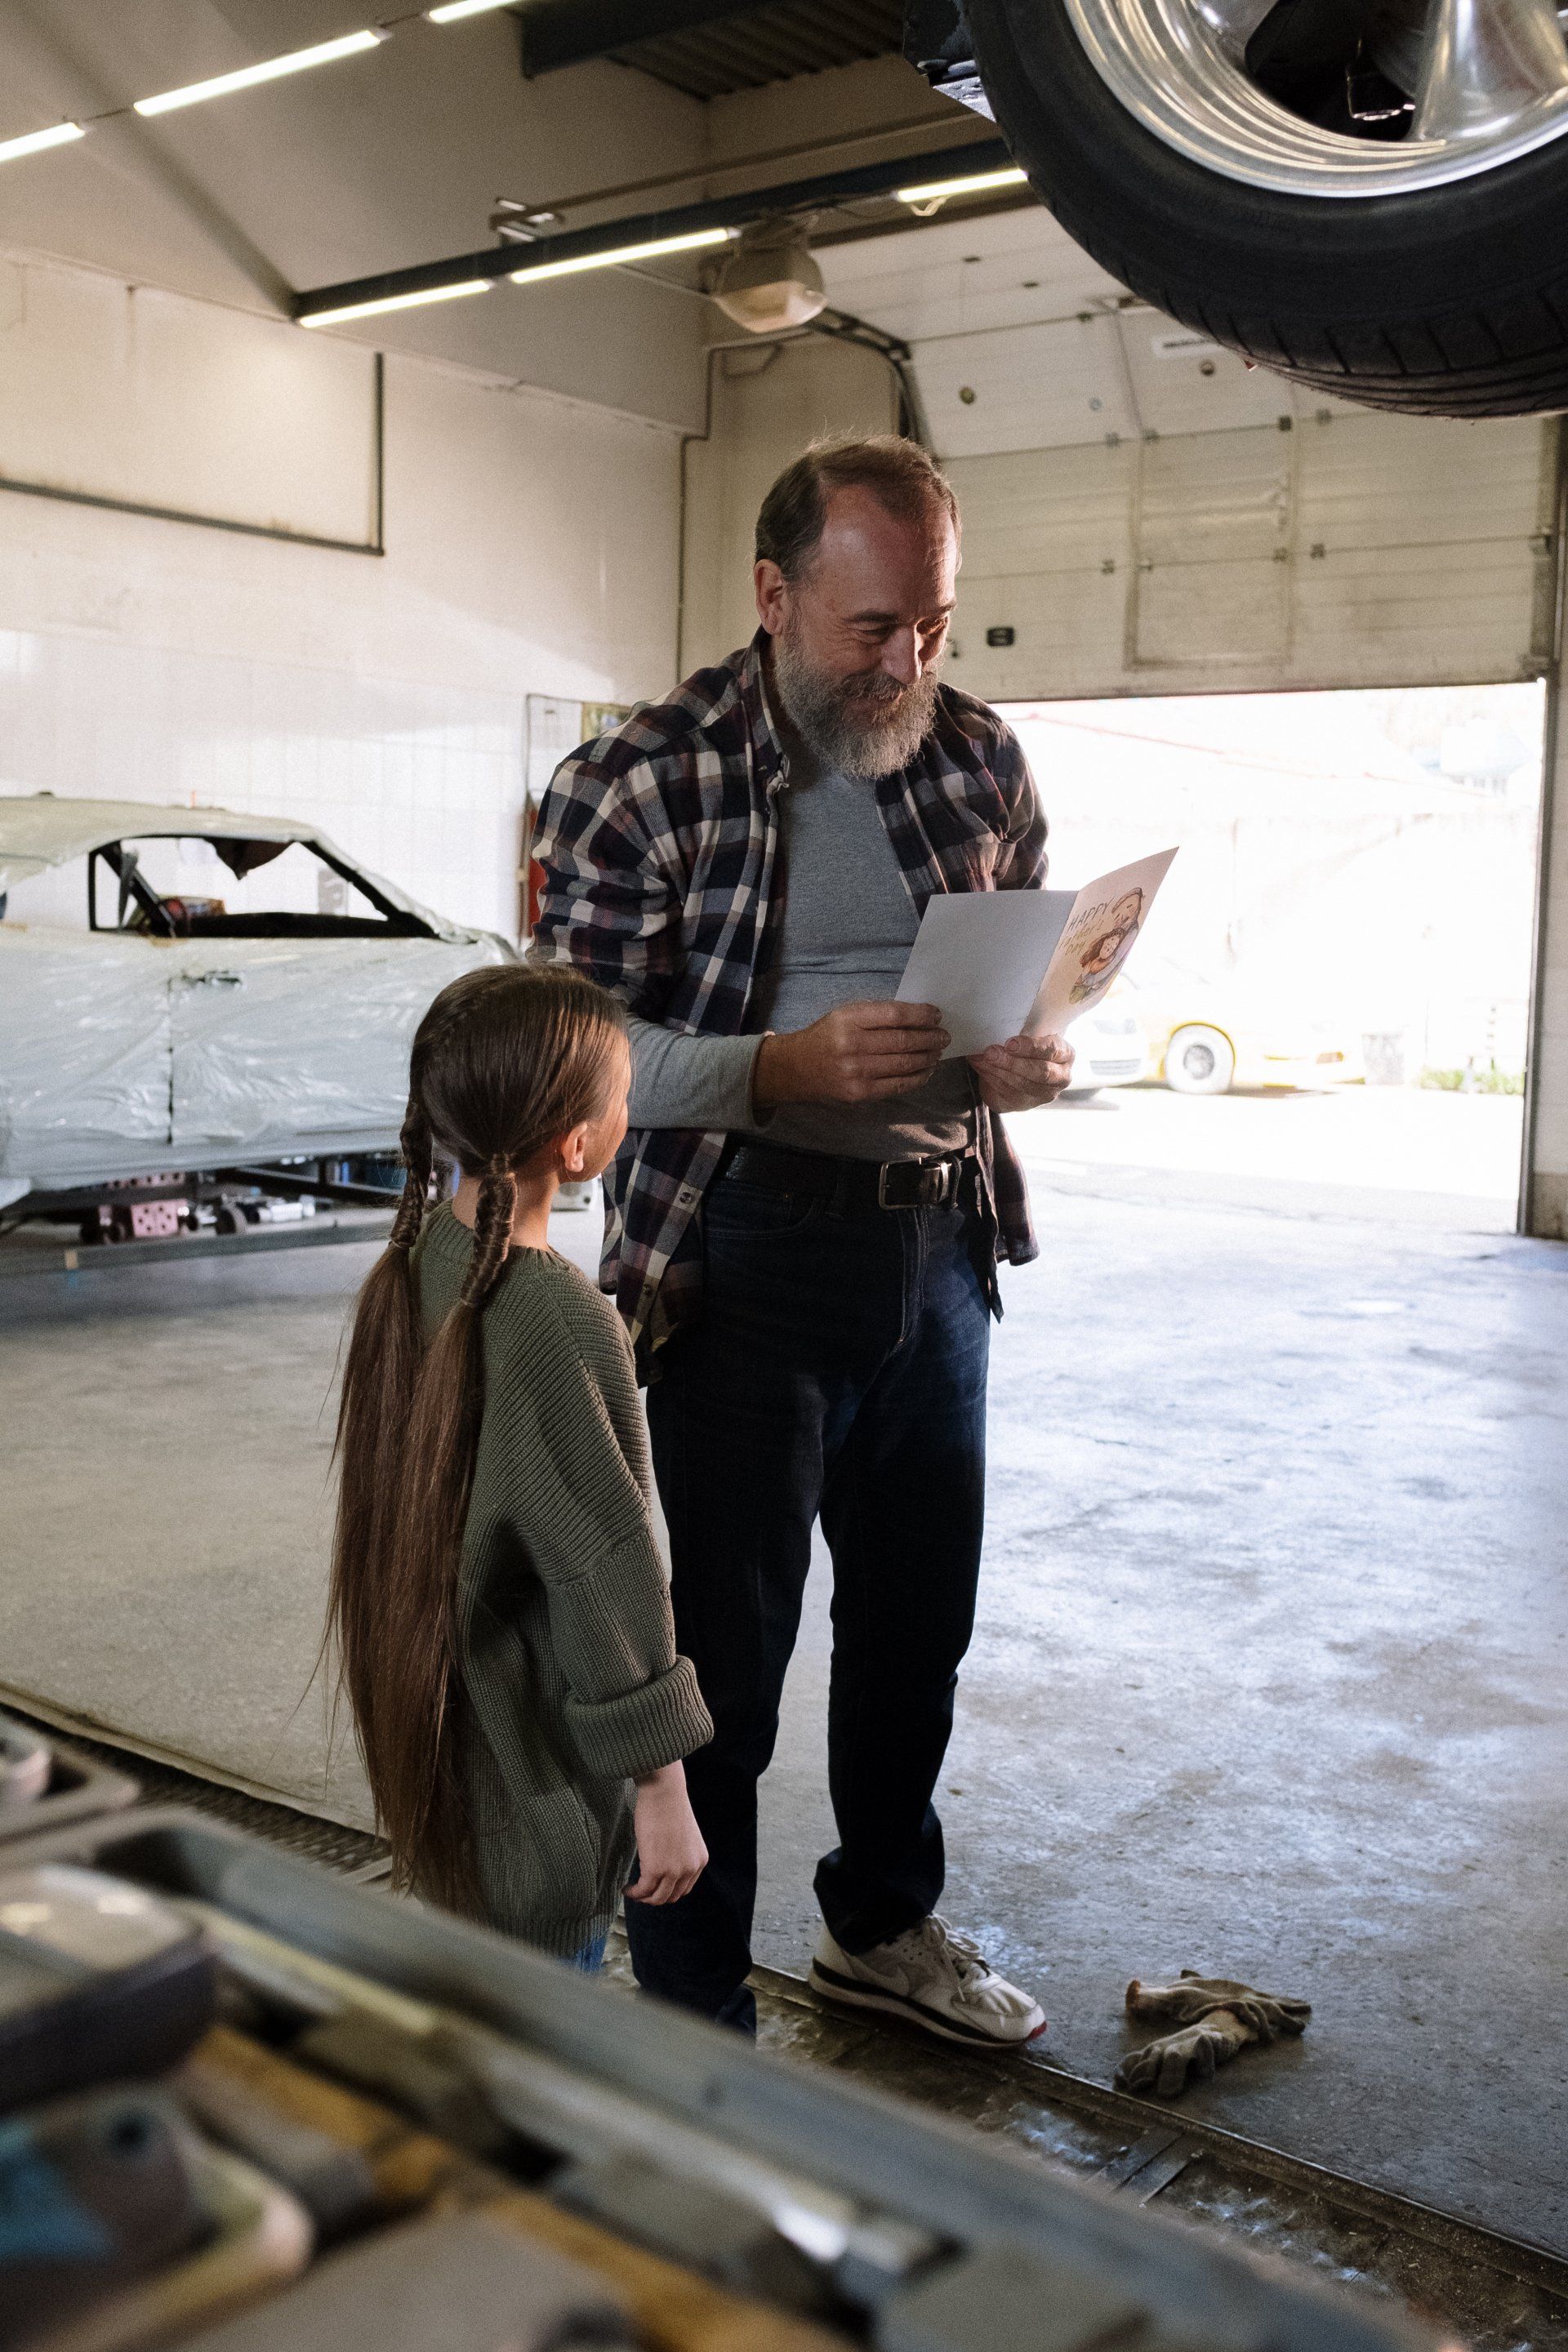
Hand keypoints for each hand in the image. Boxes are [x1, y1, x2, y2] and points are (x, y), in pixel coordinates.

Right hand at [625, 1762, 706, 1905]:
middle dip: (654, 1898)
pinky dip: (633, 1892)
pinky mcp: (655, 1868)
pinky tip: (626, 1888)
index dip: (667, 1892)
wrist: (664, 1792)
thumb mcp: (683, 1836)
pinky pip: (643, 1890)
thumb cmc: (669, 1806)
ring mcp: (674, 1870)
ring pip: (657, 1898)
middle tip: (640, 1892)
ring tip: (632, 1891)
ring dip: (642, 1898)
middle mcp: (690, 1868)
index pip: (684, 1889)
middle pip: (671, 1897)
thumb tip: (662, 1864)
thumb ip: (679, 1854)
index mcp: (699, 1860)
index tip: (654, 1888)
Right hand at [755, 1001, 948, 1106]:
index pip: (895, 1015)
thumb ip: (877, 1014)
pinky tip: (926, 1071)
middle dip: (930, 1038)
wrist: (798, 1067)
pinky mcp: (860, 1092)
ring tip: (938, 1052)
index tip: (936, 1015)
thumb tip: (917, 1017)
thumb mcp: (846, 1014)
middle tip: (944, 1036)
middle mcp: (853, 1045)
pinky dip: (918, 1078)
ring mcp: (857, 1072)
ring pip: (904, 1064)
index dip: (921, 1015)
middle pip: (904, 1041)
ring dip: (928, 1057)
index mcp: (850, 1019)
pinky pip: (898, 1085)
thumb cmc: (828, 1036)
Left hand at [967, 1031, 1073, 1110]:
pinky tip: (980, 1066)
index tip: (1010, 1043)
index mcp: (1066, 1055)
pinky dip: (990, 1077)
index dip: (1031, 1047)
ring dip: (997, 1070)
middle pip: (1039, 1072)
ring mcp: (1043, 1094)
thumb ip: (1023, 1030)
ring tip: (981, 1057)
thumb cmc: (1029, 1045)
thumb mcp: (1032, 1033)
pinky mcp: (1023, 1104)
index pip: (1052, 1050)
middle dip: (1012, 1062)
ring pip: (1020, 1084)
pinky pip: (1006, 1092)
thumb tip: (997, 1026)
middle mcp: (1060, 1078)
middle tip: (990, 1052)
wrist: (1022, 1067)